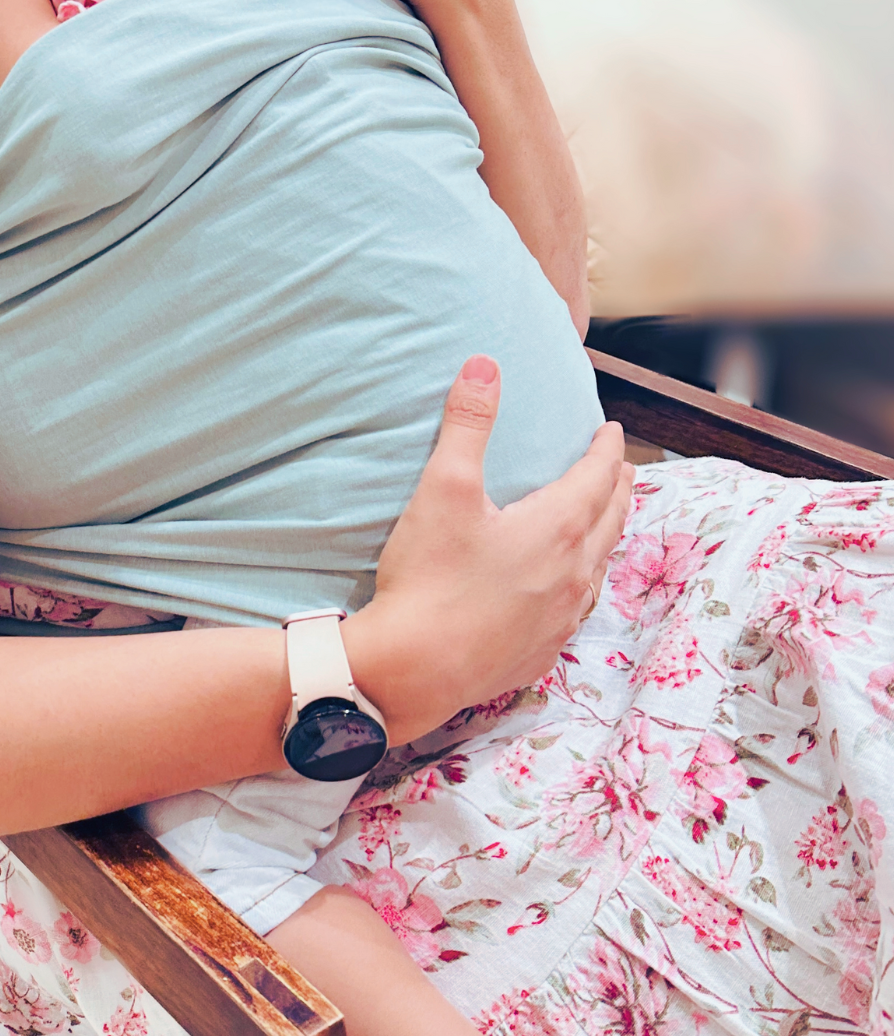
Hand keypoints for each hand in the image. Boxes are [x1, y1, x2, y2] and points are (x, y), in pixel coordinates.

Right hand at [345, 355, 632, 743]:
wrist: (412, 669)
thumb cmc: (429, 577)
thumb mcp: (444, 488)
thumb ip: (468, 424)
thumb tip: (484, 365)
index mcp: (557, 528)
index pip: (597, 476)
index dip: (606, 449)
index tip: (611, 430)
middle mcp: (572, 573)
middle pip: (610, 520)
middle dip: (619, 489)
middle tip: (622, 469)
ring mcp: (560, 618)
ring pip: (599, 566)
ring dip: (606, 536)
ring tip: (604, 521)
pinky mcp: (540, 652)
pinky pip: (578, 608)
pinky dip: (584, 583)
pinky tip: (571, 589)